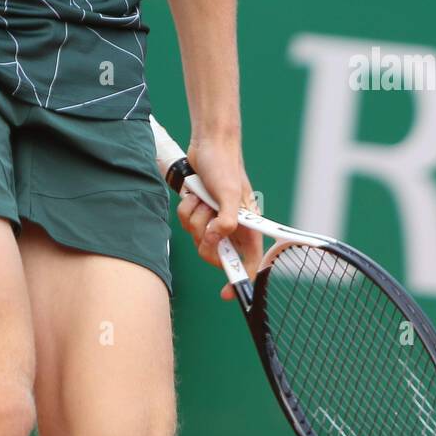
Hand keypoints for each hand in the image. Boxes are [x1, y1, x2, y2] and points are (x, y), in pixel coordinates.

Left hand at [175, 137, 263, 300]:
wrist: (208, 143)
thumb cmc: (225, 165)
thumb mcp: (229, 192)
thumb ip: (226, 218)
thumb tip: (216, 238)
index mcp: (248, 226)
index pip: (249, 262)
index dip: (240, 280)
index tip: (225, 292)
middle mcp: (232, 226)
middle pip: (216, 254)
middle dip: (206, 239)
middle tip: (207, 223)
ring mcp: (214, 219)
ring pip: (197, 238)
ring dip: (195, 218)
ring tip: (202, 199)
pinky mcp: (199, 211)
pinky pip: (186, 223)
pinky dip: (186, 209)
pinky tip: (194, 194)